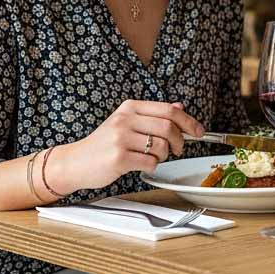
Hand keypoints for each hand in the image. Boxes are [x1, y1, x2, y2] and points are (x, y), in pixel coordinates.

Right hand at [53, 100, 204, 193]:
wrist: (75, 162)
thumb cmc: (104, 144)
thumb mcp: (126, 122)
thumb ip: (152, 115)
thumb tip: (180, 107)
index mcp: (130, 107)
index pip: (168, 110)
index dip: (189, 122)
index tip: (199, 132)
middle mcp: (125, 119)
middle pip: (169, 128)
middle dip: (179, 142)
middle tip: (177, 150)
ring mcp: (121, 138)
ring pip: (162, 147)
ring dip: (163, 156)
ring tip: (152, 157)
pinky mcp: (119, 158)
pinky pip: (151, 162)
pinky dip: (152, 166)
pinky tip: (140, 164)